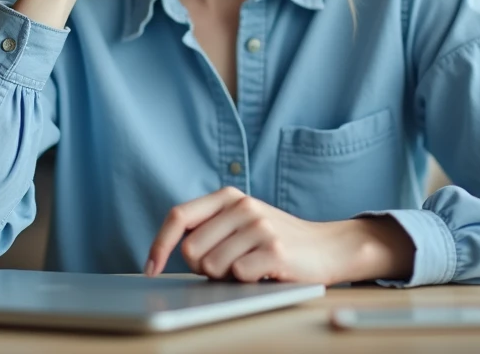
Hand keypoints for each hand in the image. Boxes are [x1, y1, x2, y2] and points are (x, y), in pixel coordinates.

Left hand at [144, 187, 414, 284]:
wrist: (329, 247)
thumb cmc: (278, 240)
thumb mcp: (242, 222)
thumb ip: (211, 229)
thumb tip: (172, 253)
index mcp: (229, 197)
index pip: (179, 216)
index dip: (159, 244)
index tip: (151, 269)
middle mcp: (242, 206)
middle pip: (191, 250)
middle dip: (203, 268)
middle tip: (229, 266)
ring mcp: (259, 226)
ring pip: (212, 267)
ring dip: (226, 277)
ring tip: (250, 267)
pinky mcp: (274, 250)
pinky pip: (237, 276)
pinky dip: (246, 281)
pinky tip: (264, 272)